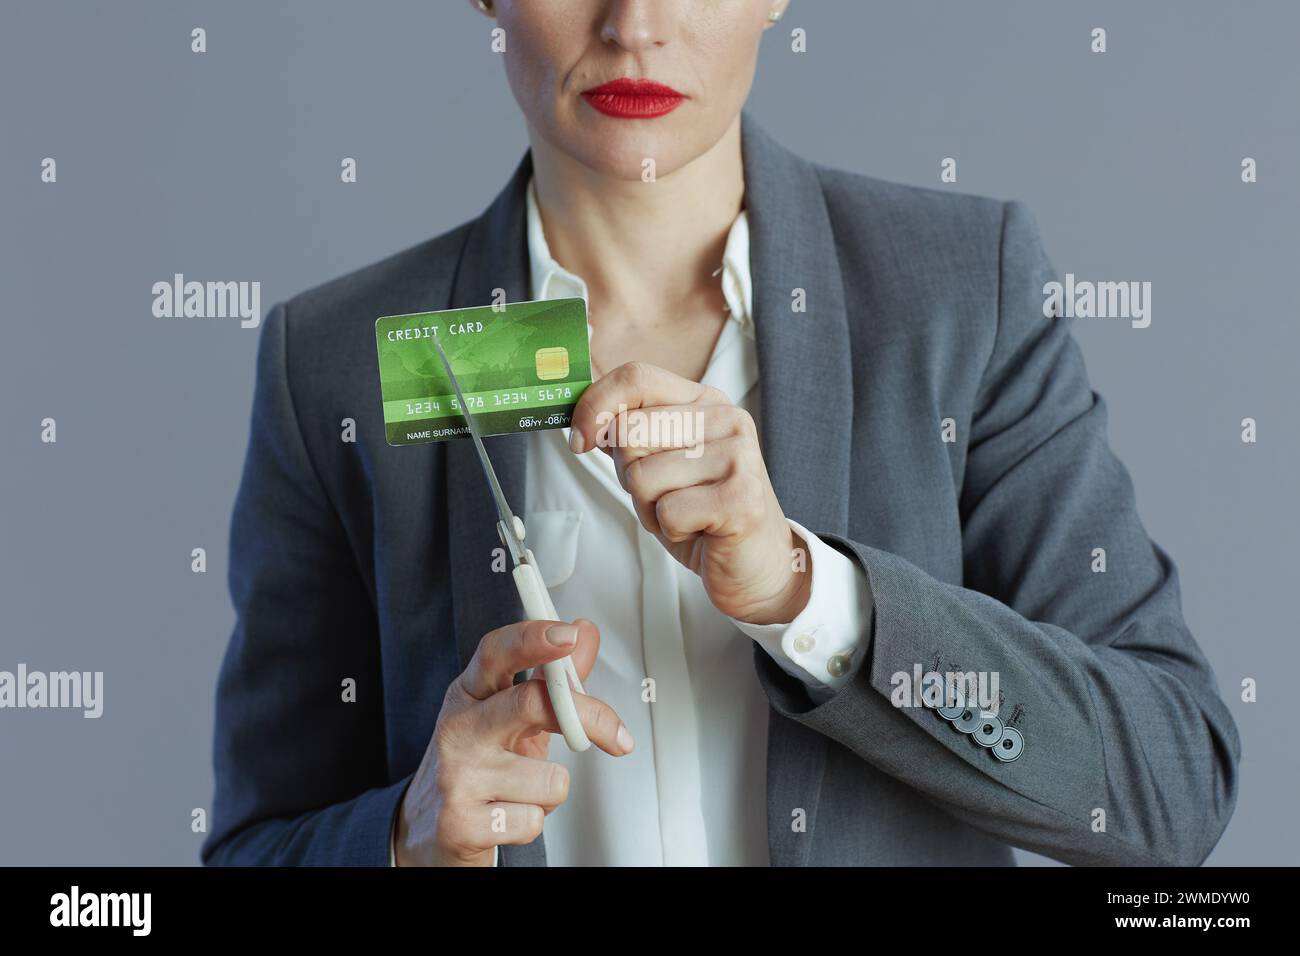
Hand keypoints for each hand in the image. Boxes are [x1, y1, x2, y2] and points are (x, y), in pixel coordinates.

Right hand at [394, 618, 632, 865]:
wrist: (431, 827)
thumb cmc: (480, 764)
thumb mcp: (513, 717)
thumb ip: (553, 677)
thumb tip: (585, 633)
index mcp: (471, 693)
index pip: (497, 653)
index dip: (534, 637)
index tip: (570, 634)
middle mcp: (459, 728)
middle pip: (531, 703)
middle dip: (589, 718)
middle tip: (616, 736)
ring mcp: (456, 775)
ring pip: (550, 778)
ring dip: (551, 791)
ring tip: (522, 791)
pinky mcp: (460, 824)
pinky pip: (533, 820)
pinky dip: (532, 822)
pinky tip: (507, 816)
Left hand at [568, 361, 810, 625]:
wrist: (756, 562)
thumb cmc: (702, 512)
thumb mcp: (660, 462)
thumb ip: (628, 434)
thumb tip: (582, 418)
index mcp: (705, 401)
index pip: (637, 377)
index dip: (595, 406)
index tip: (580, 440)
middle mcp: (726, 419)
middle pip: (630, 431)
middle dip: (629, 474)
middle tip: (663, 493)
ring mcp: (739, 457)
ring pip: (642, 476)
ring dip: (650, 508)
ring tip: (684, 513)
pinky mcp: (741, 499)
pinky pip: (668, 511)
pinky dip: (671, 529)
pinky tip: (699, 529)